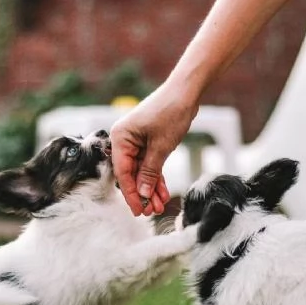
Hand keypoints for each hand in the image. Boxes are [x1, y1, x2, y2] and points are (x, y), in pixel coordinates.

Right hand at [110, 81, 198, 215]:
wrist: (185, 92)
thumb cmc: (170, 112)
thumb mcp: (161, 147)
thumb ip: (150, 172)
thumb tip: (143, 195)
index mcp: (120, 138)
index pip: (123, 172)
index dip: (131, 194)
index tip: (138, 211)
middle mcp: (124, 140)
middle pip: (131, 174)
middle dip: (142, 193)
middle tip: (151, 212)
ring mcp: (136, 142)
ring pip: (141, 172)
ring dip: (150, 189)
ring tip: (159, 206)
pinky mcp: (148, 143)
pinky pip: (150, 165)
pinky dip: (156, 178)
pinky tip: (163, 193)